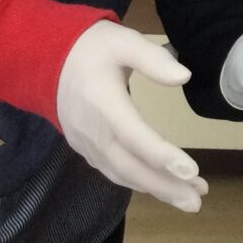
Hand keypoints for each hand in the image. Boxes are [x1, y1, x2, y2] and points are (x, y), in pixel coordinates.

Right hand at [57, 21, 207, 211]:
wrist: (44, 60)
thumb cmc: (90, 48)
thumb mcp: (123, 41)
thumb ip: (152, 58)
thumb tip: (184, 77)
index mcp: (103, 102)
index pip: (133, 135)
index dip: (161, 155)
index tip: (191, 171)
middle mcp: (92, 131)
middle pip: (129, 166)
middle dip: (164, 186)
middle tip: (197, 201)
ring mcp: (86, 144)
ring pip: (122, 174)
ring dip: (156, 189)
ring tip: (190, 198)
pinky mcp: (85, 149)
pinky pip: (113, 171)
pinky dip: (138, 182)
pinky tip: (160, 186)